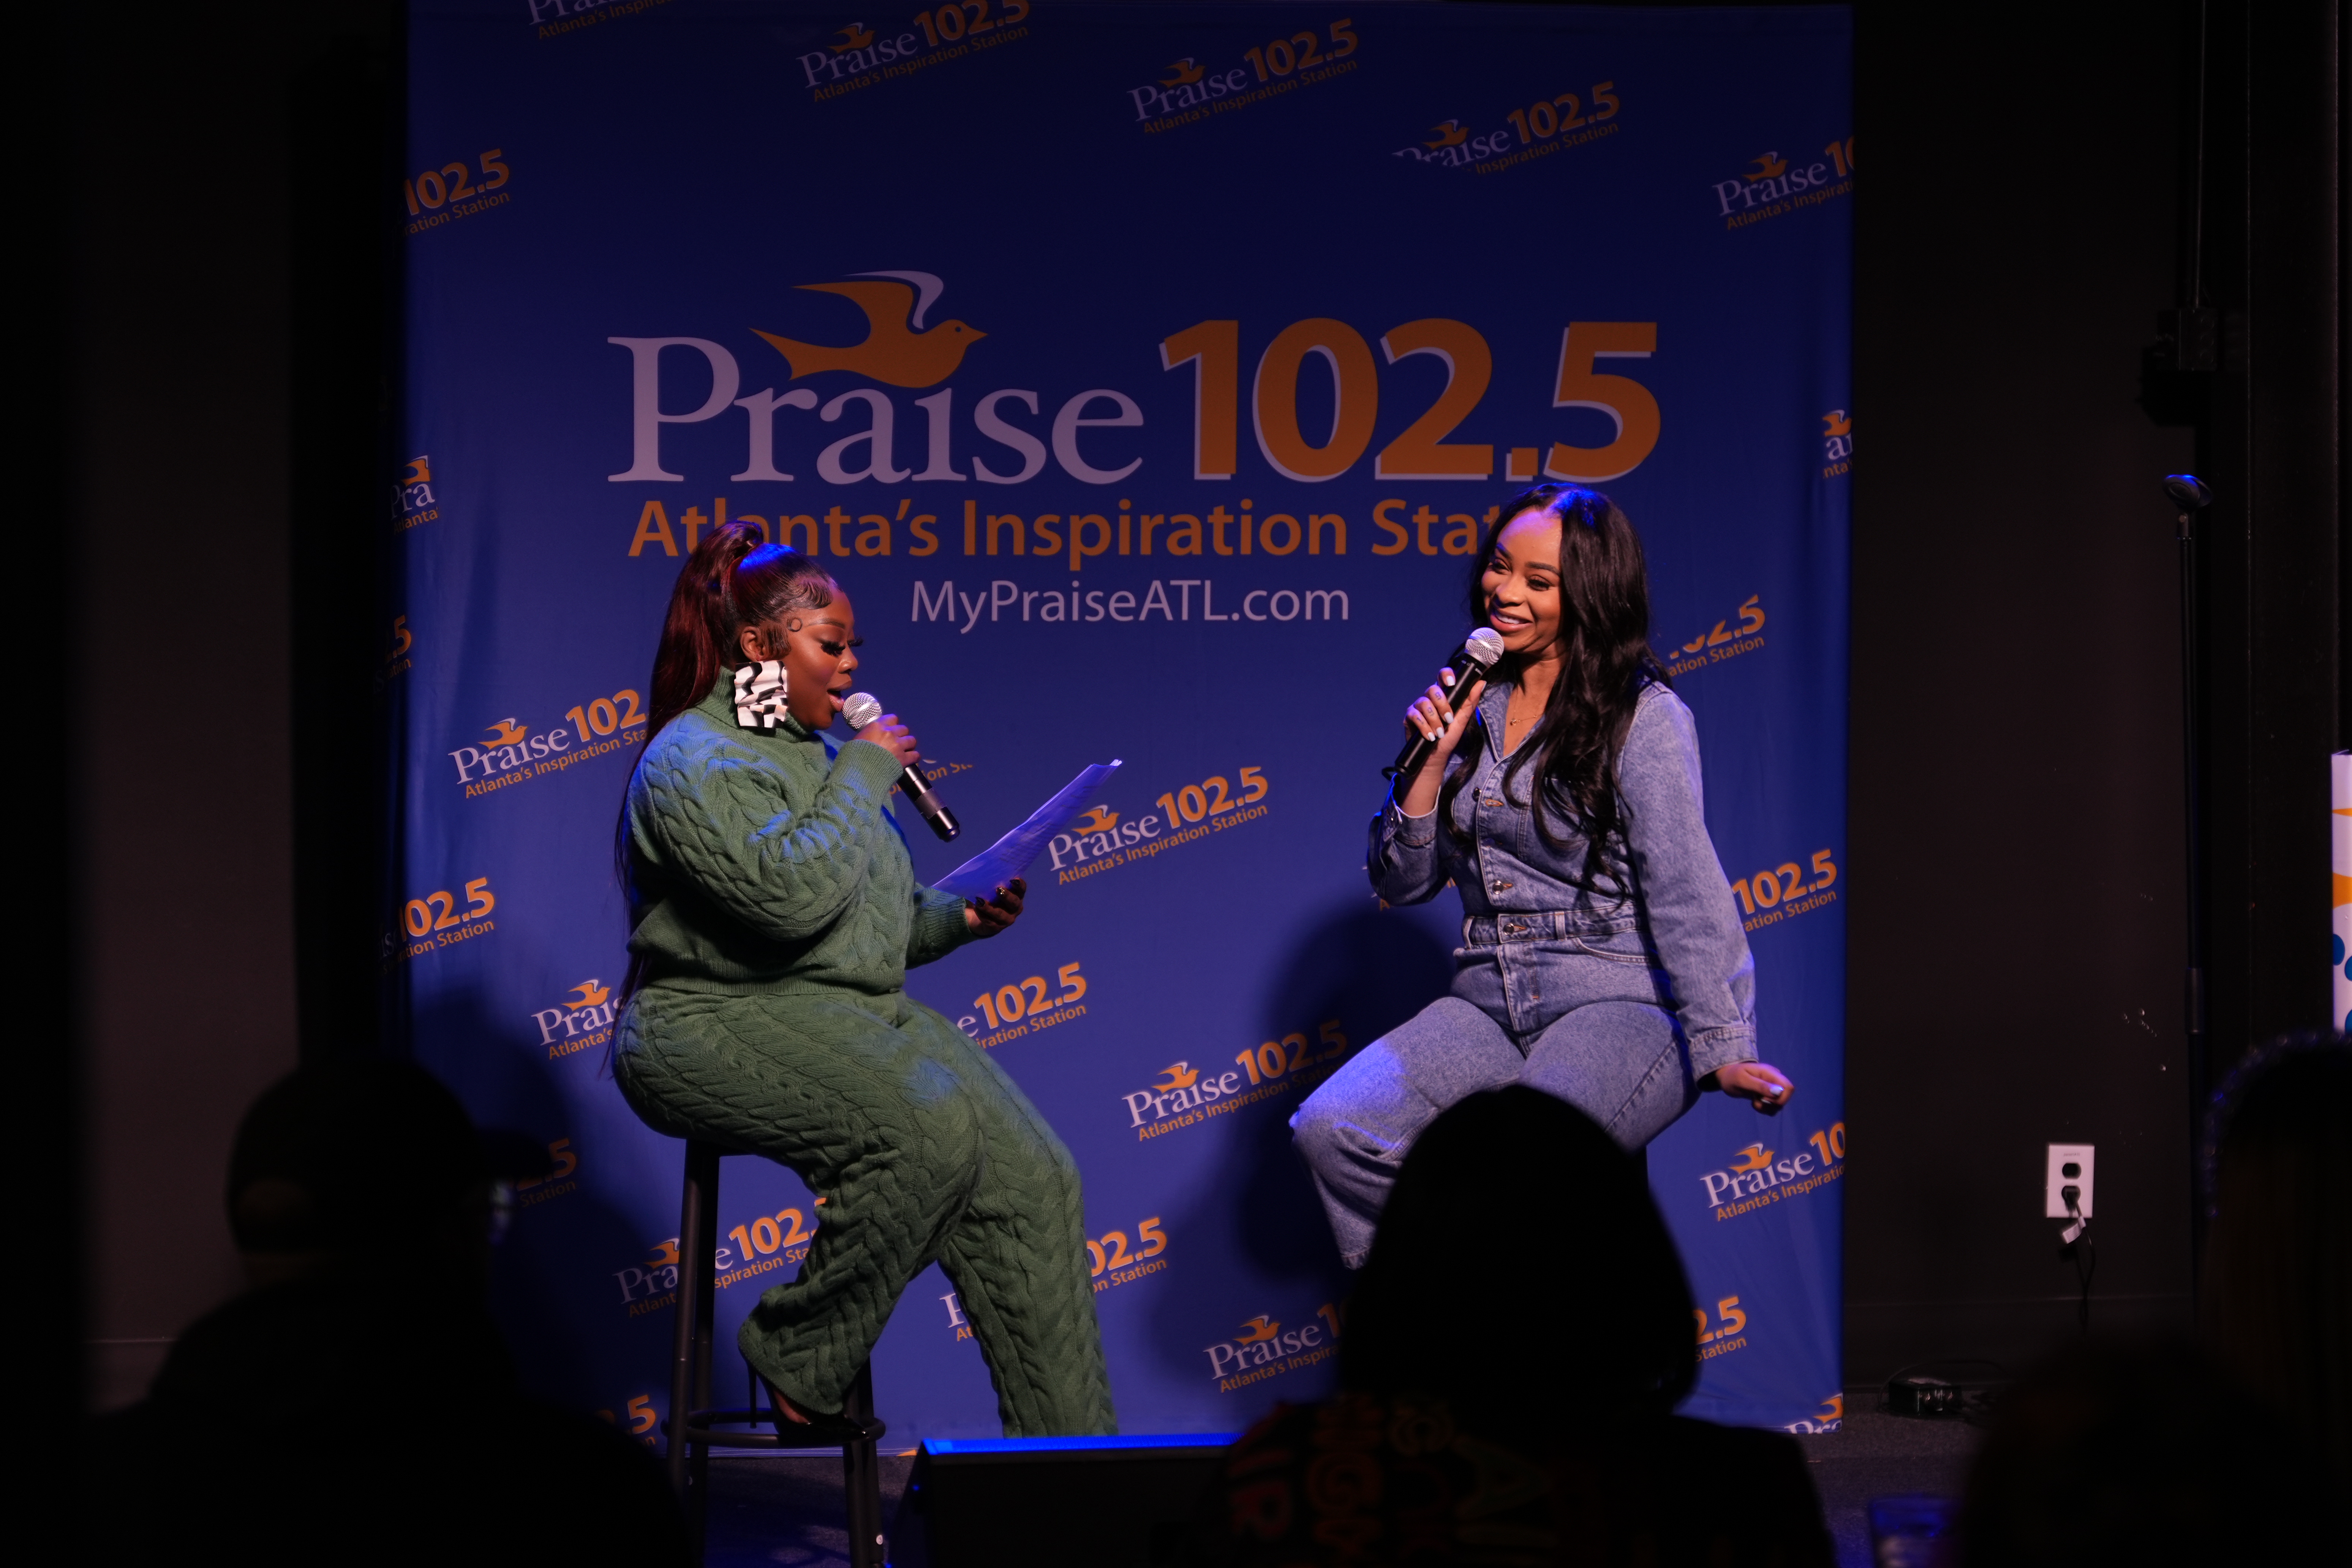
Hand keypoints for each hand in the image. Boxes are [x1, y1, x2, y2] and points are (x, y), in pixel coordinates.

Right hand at [854, 714, 919, 766]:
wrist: (858, 771)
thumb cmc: (853, 756)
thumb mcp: (856, 740)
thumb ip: (868, 735)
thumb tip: (870, 738)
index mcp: (877, 726)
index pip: (892, 718)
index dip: (893, 725)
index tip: (891, 730)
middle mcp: (889, 733)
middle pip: (904, 729)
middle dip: (901, 735)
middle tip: (897, 743)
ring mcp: (897, 745)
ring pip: (912, 740)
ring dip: (909, 745)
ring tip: (905, 751)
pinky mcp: (903, 758)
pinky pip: (915, 755)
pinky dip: (914, 757)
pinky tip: (910, 760)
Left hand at [963, 877, 1024, 937]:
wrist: (977, 917)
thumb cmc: (987, 897)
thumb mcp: (990, 889)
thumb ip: (991, 883)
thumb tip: (983, 872)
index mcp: (1016, 896)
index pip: (1021, 889)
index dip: (1019, 885)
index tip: (1014, 879)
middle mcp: (1015, 908)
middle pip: (1014, 902)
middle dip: (1006, 896)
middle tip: (997, 889)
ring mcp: (1007, 919)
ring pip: (1000, 914)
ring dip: (990, 908)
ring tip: (980, 901)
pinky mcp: (997, 927)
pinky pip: (989, 921)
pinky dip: (982, 914)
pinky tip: (976, 907)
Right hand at [1397, 671, 1485, 815]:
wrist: (1435, 757)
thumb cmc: (1449, 738)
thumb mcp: (1462, 720)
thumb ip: (1470, 702)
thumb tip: (1481, 682)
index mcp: (1443, 695)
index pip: (1443, 676)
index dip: (1446, 675)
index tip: (1452, 683)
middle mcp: (1429, 698)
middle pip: (1432, 689)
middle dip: (1442, 705)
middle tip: (1448, 720)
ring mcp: (1418, 707)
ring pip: (1423, 703)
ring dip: (1433, 719)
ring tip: (1439, 733)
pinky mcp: (1409, 717)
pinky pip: (1414, 715)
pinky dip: (1424, 727)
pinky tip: (1430, 736)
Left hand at [1711, 1061, 1792, 1113]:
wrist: (1728, 1077)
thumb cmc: (1733, 1076)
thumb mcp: (1742, 1080)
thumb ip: (1760, 1085)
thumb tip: (1778, 1092)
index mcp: (1770, 1073)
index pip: (1789, 1087)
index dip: (1781, 1098)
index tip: (1765, 1099)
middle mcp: (1775, 1081)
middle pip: (1786, 1097)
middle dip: (1771, 1104)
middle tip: (1756, 1100)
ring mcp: (1773, 1089)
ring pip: (1780, 1105)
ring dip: (1766, 1108)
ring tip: (1754, 1101)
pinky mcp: (1769, 1096)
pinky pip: (1773, 1108)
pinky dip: (1765, 1109)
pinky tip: (1755, 1103)